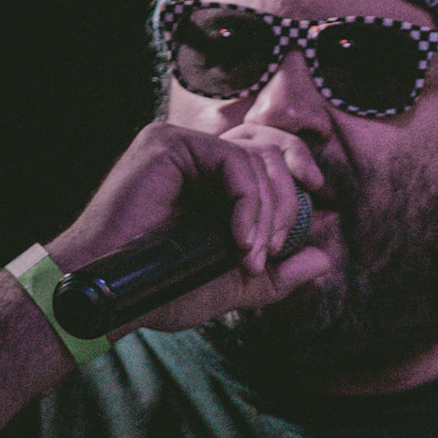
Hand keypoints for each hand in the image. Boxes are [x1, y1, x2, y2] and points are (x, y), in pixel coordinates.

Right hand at [46, 122, 329, 333]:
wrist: (113, 293)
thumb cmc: (161, 288)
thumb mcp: (231, 284)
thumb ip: (277, 273)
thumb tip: (324, 258)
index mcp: (210, 179)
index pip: (268, 152)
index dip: (298, 166)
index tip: (318, 194)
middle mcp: (197, 155)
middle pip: (271, 151)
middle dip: (287, 204)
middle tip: (272, 252)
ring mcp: (182, 145)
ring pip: (258, 158)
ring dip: (268, 213)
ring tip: (250, 256)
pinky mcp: (168, 144)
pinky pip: (234, 161)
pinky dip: (248, 202)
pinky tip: (239, 239)